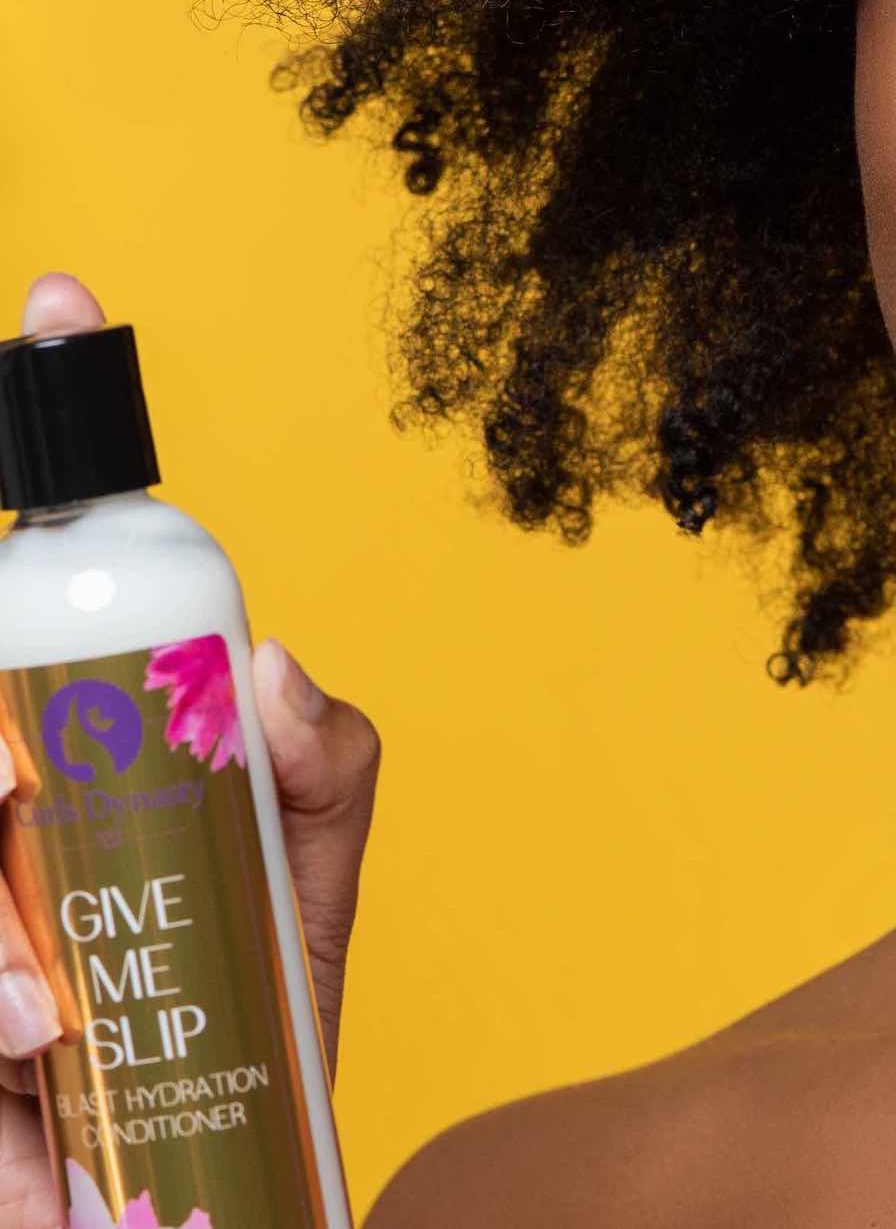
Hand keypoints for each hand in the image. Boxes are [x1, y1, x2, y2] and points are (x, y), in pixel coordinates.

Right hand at [0, 272, 381, 1223]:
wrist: (204, 1200)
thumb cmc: (250, 1018)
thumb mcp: (311, 878)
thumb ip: (322, 764)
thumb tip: (267, 650)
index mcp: (64, 735)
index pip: (47, 574)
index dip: (45, 427)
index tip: (61, 299)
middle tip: (17, 808)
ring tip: (42, 1013)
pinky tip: (19, 1051)